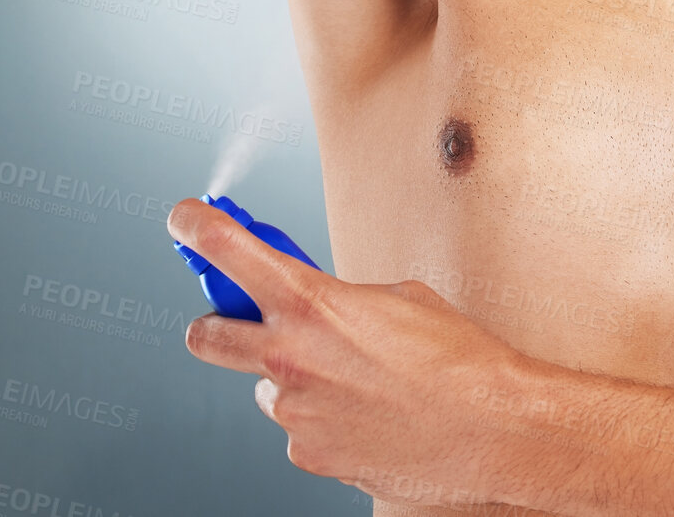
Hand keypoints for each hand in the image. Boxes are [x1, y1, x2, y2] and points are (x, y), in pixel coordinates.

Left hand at [167, 197, 530, 505]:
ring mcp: (294, 412)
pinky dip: (323, 417)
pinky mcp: (308, 454)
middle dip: (215, 325)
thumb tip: (322, 308)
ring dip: (293, 378)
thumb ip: (342, 299)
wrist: (490, 428)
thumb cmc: (457, 359)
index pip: (231, 251)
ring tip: (356, 381)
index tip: (183, 218)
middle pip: (207, 336)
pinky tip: (368, 413)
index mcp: (312, 302)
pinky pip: (299, 427)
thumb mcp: (399, 298)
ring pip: (267, 387)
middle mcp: (289, 357)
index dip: (197, 228)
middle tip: (239, 321)